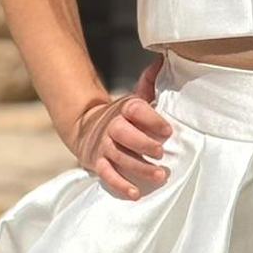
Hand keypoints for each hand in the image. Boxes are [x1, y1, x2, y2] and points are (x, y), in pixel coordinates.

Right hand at [69, 53, 173, 201]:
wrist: (84, 126)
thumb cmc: (121, 115)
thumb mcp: (134, 97)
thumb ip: (149, 83)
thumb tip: (164, 59)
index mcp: (124, 109)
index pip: (136, 110)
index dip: (151, 119)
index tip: (168, 131)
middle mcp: (112, 126)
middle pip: (125, 134)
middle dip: (143, 144)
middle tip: (161, 153)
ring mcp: (103, 146)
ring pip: (119, 157)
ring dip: (139, 168)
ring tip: (159, 176)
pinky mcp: (97, 162)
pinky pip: (107, 175)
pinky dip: (121, 185)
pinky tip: (136, 193)